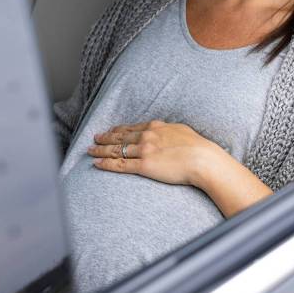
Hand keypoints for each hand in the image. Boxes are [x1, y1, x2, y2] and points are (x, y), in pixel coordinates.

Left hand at [87, 119, 222, 187]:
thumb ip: (169, 130)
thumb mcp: (182, 131)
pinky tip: (96, 163)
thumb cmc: (198, 147)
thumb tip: (166, 131)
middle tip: (95, 138)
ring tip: (90, 150)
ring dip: (100, 150)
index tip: (111, 130)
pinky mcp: (144, 166)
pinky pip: (120, 165)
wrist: (203, 159)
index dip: (118, 129)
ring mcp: (144, 150)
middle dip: (105, 138)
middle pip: (120, 137)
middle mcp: (147, 136)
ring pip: (116, 150)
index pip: (131, 128)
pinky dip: (106, 164)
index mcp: (156, 127)